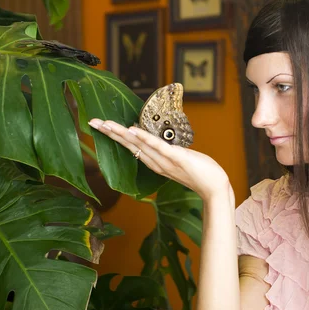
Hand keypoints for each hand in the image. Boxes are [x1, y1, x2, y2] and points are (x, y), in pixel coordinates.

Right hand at [88, 118, 230, 201]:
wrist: (215, 187)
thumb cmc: (199, 171)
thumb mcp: (178, 158)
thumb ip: (166, 152)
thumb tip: (157, 142)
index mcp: (154, 161)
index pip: (130, 146)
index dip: (114, 135)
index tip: (99, 124)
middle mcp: (156, 162)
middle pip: (129, 145)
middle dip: (110, 133)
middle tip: (93, 122)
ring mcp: (166, 161)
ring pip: (140, 145)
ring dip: (122, 134)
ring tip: (107, 124)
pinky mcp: (178, 158)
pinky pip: (159, 147)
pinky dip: (146, 139)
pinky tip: (134, 131)